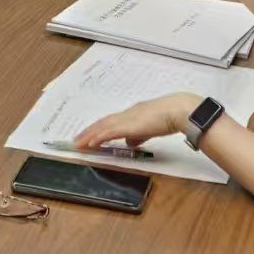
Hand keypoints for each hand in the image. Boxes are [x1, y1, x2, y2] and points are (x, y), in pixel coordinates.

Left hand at [73, 92, 199, 150]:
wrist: (177, 110)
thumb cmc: (170, 117)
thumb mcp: (152, 128)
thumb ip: (140, 134)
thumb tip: (130, 142)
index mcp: (133, 113)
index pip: (111, 121)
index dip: (98, 128)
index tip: (89, 134)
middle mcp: (127, 114)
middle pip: (103, 122)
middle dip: (89, 131)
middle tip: (76, 140)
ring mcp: (127, 119)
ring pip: (103, 126)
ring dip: (89, 135)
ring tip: (77, 143)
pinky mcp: (129, 125)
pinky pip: (109, 132)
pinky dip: (98, 137)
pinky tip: (90, 143)